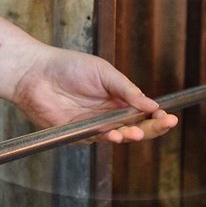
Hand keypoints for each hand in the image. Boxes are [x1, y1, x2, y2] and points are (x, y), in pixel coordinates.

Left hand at [10, 47, 177, 144]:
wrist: (35, 74)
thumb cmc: (68, 67)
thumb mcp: (103, 72)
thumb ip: (127, 89)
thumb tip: (151, 104)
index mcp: (117, 97)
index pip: (142, 111)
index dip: (156, 116)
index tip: (169, 117)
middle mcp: (108, 114)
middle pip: (136, 127)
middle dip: (152, 128)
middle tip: (164, 125)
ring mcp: (94, 126)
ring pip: (119, 136)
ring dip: (132, 135)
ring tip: (138, 132)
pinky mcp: (78, 135)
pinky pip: (97, 139)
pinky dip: (109, 138)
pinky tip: (117, 134)